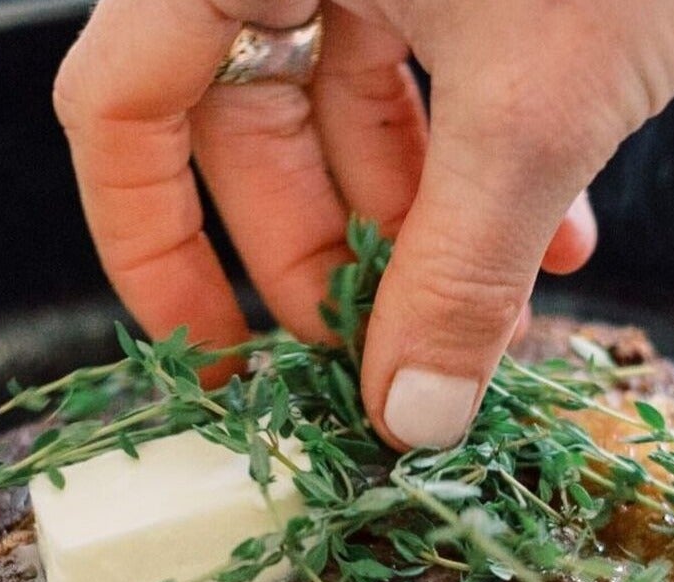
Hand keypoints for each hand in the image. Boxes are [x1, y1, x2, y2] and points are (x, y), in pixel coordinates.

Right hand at [54, 0, 673, 448]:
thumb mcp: (536, 111)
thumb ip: (460, 274)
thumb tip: (410, 416)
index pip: (118, 103)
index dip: (149, 247)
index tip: (211, 356)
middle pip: (241, 123)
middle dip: (323, 255)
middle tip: (381, 358)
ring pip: (338, 107)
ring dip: (416, 226)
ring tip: (496, 308)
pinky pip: (418, 73)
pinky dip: (474, 163)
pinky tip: (555, 239)